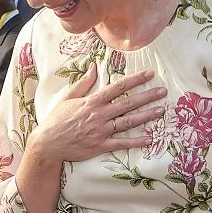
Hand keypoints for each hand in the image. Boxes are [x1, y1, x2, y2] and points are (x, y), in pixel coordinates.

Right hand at [34, 66, 166, 164]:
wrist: (48, 143)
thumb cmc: (57, 120)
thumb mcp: (68, 97)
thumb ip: (83, 83)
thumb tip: (93, 67)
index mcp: (92, 101)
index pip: (118, 87)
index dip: (135, 80)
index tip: (149, 74)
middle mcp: (99, 115)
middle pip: (128, 103)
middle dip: (147, 96)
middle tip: (163, 91)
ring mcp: (101, 131)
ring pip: (128, 121)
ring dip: (146, 116)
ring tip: (161, 110)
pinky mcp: (100, 145)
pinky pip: (121, 143)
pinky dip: (135, 141)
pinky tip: (149, 138)